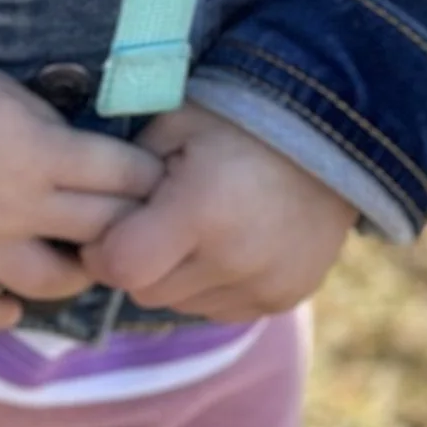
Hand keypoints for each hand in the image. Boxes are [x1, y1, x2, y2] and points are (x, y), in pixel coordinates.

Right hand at [0, 58, 161, 329]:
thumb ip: (44, 124)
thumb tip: (76, 148)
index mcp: (43, 154)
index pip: (129, 175)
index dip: (152, 178)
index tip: (158, 179)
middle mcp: (21, 208)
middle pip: (106, 231)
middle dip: (130, 228)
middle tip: (133, 225)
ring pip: (54, 283)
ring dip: (76, 276)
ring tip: (76, 264)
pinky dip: (1, 313)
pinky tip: (9, 304)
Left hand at [77, 103, 354, 323]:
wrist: (335, 131)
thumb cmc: (241, 118)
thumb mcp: (174, 125)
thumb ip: (126, 175)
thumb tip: (90, 217)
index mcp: (200, 212)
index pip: (120, 268)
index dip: (104, 250)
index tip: (111, 225)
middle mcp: (233, 259)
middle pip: (148, 291)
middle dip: (140, 262)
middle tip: (157, 222)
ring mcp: (264, 284)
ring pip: (183, 305)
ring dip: (178, 276)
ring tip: (200, 228)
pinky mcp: (284, 297)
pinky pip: (223, 308)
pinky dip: (215, 285)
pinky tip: (232, 243)